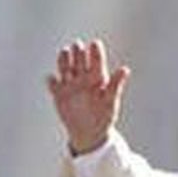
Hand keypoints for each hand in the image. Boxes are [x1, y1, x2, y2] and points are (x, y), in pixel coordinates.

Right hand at [46, 38, 129, 154]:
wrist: (89, 132)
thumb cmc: (104, 116)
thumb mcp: (110, 101)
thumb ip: (116, 84)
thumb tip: (125, 69)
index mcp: (97, 77)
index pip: (96, 61)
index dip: (95, 52)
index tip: (95, 43)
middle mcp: (82, 78)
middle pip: (78, 61)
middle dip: (77, 53)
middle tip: (77, 45)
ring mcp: (70, 85)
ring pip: (65, 68)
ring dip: (63, 60)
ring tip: (64, 52)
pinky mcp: (59, 94)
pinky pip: (53, 85)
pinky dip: (52, 81)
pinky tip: (52, 78)